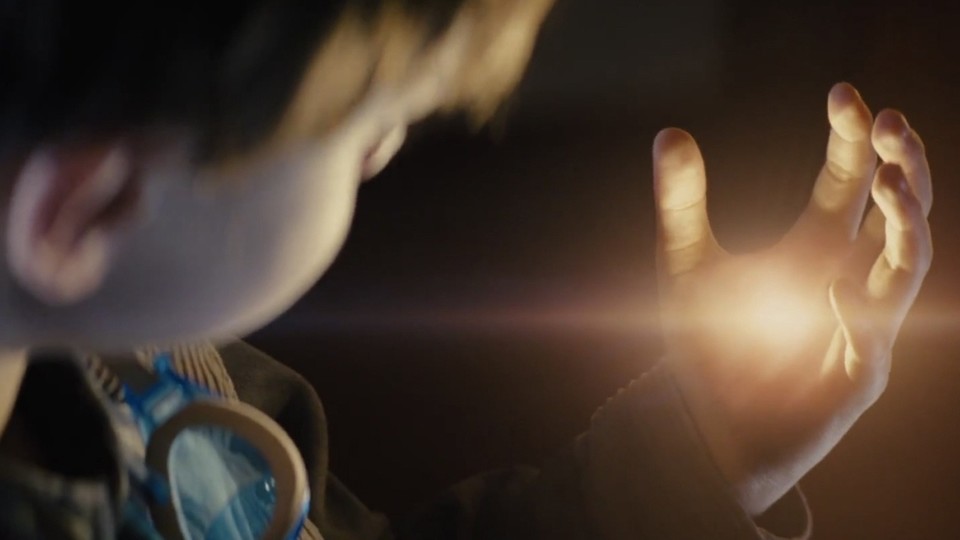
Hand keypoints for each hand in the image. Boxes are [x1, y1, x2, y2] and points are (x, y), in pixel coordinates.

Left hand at [651, 83, 932, 514]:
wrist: (705, 427)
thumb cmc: (706, 345)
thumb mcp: (683, 263)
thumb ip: (681, 203)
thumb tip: (668, 131)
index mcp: (819, 244)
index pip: (853, 178)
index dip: (857, 135)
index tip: (843, 92)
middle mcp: (850, 276)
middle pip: (903, 210)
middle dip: (906, 164)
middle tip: (890, 122)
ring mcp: (861, 325)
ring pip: (909, 266)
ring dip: (908, 223)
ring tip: (890, 177)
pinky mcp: (856, 377)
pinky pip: (869, 340)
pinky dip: (854, 314)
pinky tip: (832, 288)